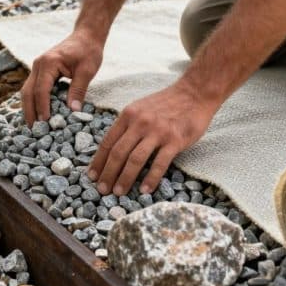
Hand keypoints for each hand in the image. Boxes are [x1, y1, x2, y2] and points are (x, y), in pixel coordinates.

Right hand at [21, 30, 103, 124]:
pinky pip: (32, 88)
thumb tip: (73, 111)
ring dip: (29, 108)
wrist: (86, 36)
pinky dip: (33, 102)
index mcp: (48, 63)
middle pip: (27, 92)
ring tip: (34, 127)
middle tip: (34, 131)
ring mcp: (37, 67)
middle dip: (30, 112)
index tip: (45, 123)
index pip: (41, 89)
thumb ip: (78, 90)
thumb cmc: (88, 50)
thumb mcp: (87, 70)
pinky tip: (38, 114)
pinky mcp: (41, 71)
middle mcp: (38, 65)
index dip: (42, 107)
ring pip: (27, 91)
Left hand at [87, 81, 212, 195]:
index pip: (108, 142)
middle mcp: (140, 123)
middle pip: (118, 152)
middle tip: (102, 190)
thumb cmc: (167, 103)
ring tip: (119, 193)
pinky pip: (160, 163)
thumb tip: (113, 149)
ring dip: (125, 178)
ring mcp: (158, 132)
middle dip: (108, 173)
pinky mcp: (175, 140)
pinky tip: (145, 190)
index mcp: (128, 115)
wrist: (194, 93)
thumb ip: (127, 125)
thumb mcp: (140, 108)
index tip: (91, 176)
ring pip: (135, 159)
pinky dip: (151, 178)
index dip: (98, 161)